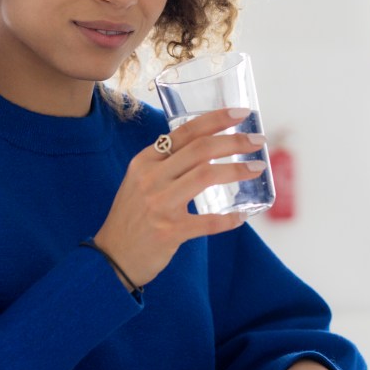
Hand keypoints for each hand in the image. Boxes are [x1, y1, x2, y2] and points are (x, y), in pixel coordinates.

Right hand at [93, 107, 266, 286]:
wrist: (112, 256)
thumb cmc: (132, 217)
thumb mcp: (139, 181)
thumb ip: (165, 165)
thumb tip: (206, 150)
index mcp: (145, 161)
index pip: (185, 132)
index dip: (215, 119)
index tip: (240, 113)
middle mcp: (151, 178)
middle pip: (201, 149)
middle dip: (234, 141)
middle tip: (258, 140)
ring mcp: (160, 204)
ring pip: (206, 175)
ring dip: (237, 170)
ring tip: (257, 168)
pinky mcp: (170, 231)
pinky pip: (208, 222)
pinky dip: (229, 219)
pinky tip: (242, 216)